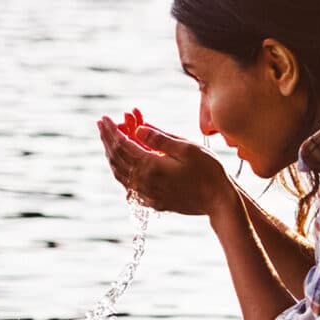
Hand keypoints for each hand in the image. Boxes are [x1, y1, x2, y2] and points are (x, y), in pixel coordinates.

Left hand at [97, 110, 229, 216]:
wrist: (218, 201)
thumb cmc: (207, 172)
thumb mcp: (187, 148)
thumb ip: (160, 138)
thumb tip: (138, 129)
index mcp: (150, 166)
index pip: (122, 144)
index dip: (112, 130)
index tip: (105, 117)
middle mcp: (143, 182)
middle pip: (116, 158)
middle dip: (107, 139)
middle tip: (101, 124)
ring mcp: (146, 194)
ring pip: (119, 173)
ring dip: (111, 155)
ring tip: (108, 141)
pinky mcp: (153, 201)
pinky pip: (128, 185)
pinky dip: (121, 171)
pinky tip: (123, 164)